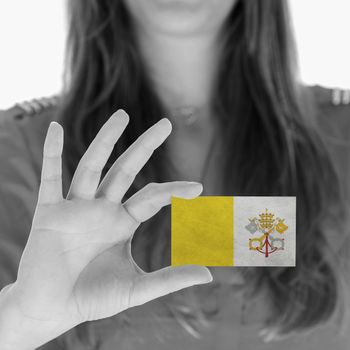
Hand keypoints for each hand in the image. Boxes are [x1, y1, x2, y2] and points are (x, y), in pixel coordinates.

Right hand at [3, 110, 211, 347]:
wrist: (52, 311)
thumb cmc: (92, 299)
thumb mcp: (136, 288)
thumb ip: (170, 279)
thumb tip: (209, 275)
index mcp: (122, 223)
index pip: (152, 197)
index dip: (174, 190)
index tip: (199, 187)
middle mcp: (102, 209)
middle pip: (125, 170)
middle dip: (145, 147)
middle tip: (166, 124)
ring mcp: (76, 208)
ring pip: (92, 166)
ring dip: (106, 140)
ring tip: (123, 115)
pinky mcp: (49, 213)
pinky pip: (49, 178)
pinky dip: (51, 154)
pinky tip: (55, 129)